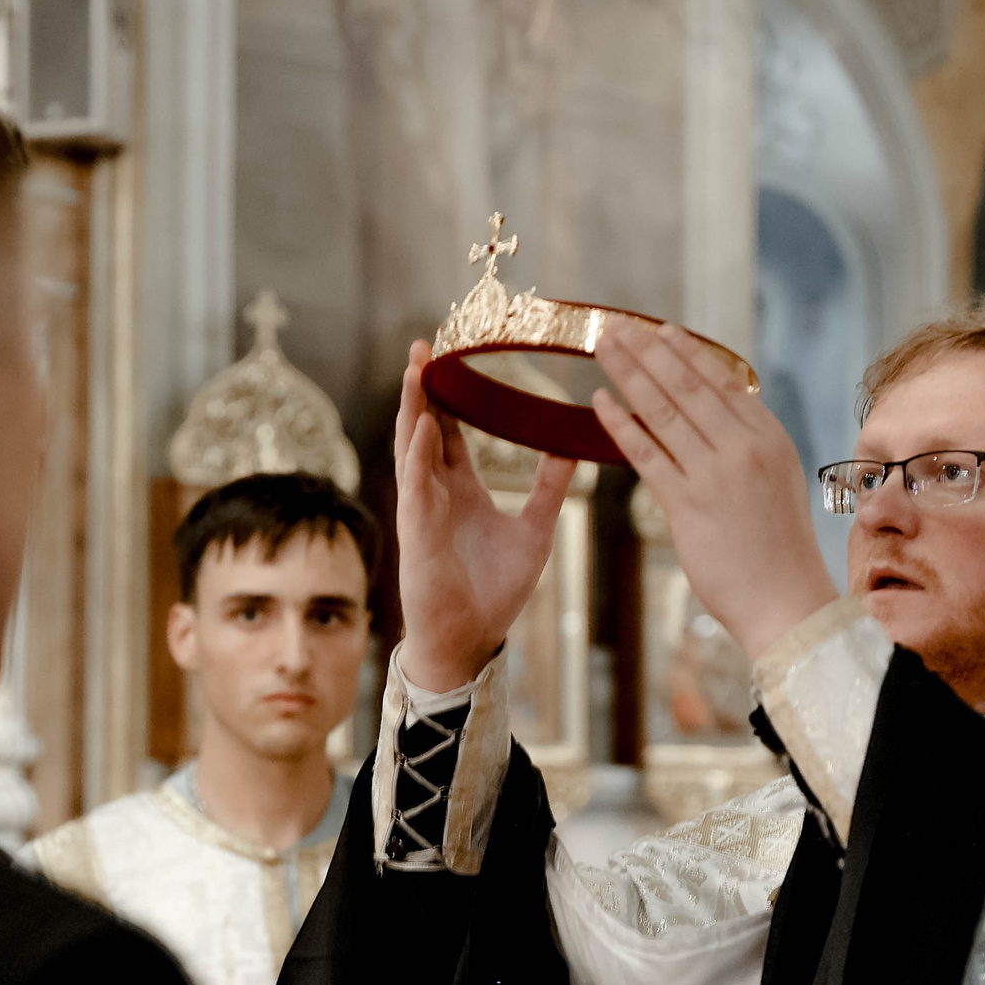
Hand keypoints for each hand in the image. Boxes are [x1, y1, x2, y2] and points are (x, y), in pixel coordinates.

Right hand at [393, 339, 577, 690]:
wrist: (471, 639)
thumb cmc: (494, 591)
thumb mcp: (535, 530)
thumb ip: (549, 489)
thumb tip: (573, 450)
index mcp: (459, 489)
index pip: (449, 431)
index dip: (447, 395)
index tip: (449, 357)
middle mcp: (435, 493)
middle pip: (424, 427)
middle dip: (422, 387)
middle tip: (425, 345)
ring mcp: (422, 510)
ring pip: (412, 448)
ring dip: (412, 408)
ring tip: (416, 368)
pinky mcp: (418, 533)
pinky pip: (416, 486)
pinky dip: (419, 454)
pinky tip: (424, 424)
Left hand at [592, 317, 837, 661]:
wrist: (787, 601)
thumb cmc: (779, 548)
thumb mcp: (777, 480)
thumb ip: (747, 445)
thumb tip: (713, 416)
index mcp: (769, 436)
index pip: (721, 380)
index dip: (685, 351)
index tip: (657, 329)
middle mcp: (743, 446)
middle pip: (685, 385)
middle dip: (646, 349)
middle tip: (616, 323)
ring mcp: (714, 473)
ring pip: (662, 409)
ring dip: (628, 372)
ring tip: (603, 345)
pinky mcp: (687, 504)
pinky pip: (646, 453)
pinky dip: (620, 423)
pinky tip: (598, 401)